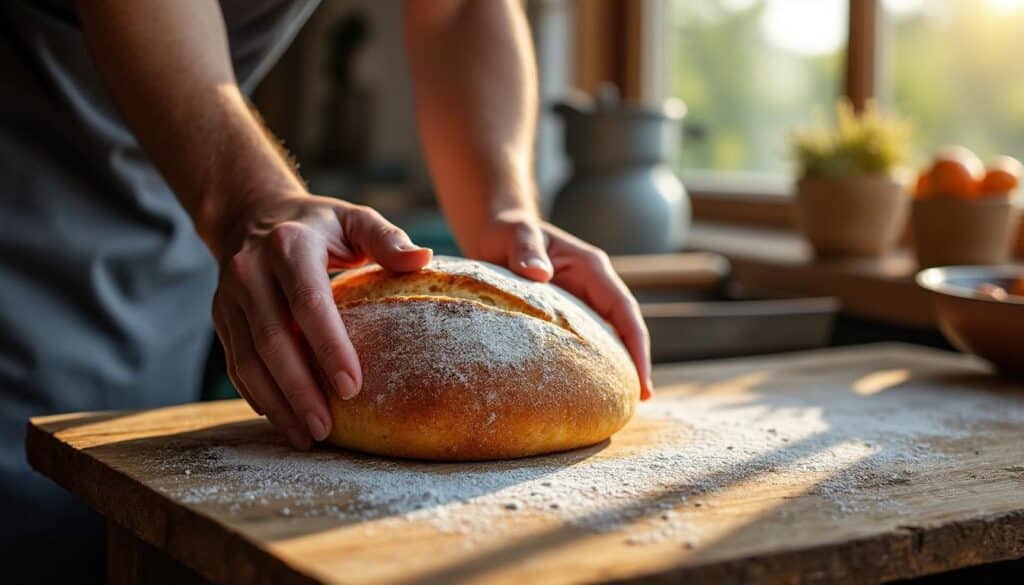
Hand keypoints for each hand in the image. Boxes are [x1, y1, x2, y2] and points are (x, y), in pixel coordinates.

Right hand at [211, 193, 431, 448]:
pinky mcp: (220, 317)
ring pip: (248, 360)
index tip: (352, 388)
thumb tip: (424, 259)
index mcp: (290, 246)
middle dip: (299, 390)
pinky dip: (257, 396)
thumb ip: (386, 239)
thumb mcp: (354, 219)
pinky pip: (235, 364)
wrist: (253, 214)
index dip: (329, 348)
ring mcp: (229, 297)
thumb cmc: (320, 225)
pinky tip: (282, 421)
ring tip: (306, 437)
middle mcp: (251, 271)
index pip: (308, 304)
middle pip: (273, 340)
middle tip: (326, 429)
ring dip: (276, 403)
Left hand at [473, 210, 652, 399]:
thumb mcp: (516, 234)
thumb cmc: (508, 231)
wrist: (498, 232)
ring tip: (615, 405)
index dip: (637, 345)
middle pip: (624, 329)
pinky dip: (589, 363)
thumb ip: (526, 249)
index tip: (642, 380)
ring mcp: (582, 301)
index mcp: (591, 269)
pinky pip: (584, 341)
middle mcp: (594, 287)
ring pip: (607, 338)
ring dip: (614, 367)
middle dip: (634, 364)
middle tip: (638, 402)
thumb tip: (538, 273)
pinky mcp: (567, 314)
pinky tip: (581, 390)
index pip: (624, 310)